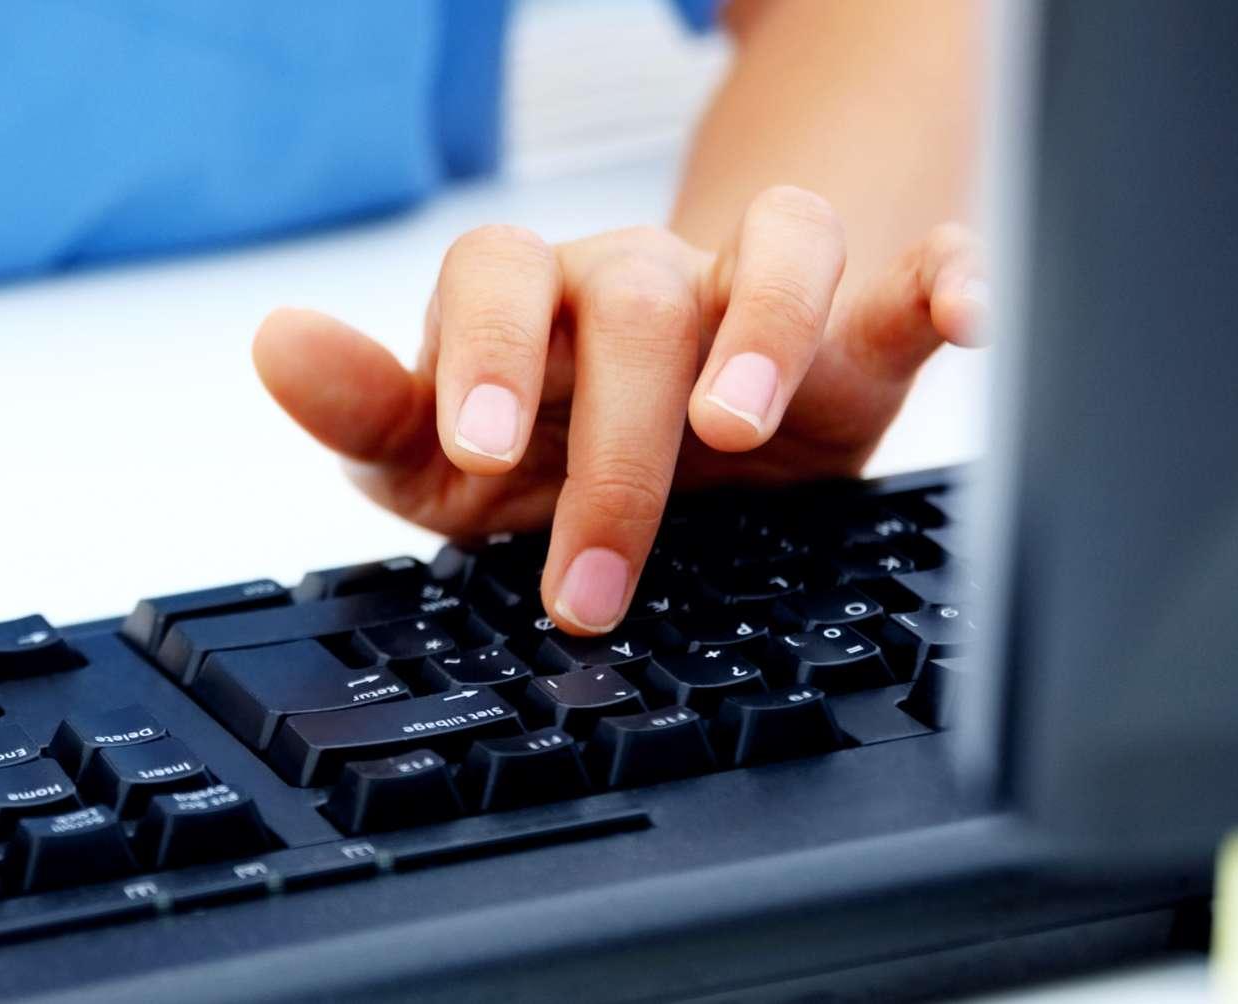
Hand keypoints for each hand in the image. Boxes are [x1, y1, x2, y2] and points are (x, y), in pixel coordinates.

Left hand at [253, 186, 984, 634]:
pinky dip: (948, 279)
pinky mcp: (858, 334)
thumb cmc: (535, 453)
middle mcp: (641, 280)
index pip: (497, 272)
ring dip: (764, 327)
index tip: (480, 447)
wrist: (661, 469)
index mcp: (530, 300)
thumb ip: (362, 408)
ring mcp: (750, 298)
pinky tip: (961, 318)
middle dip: (615, 442)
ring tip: (739, 432)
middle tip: (592, 574)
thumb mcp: (428, 460)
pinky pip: (910, 272)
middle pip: (634, 294)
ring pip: (777, 246)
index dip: (487, 347)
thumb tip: (276, 340)